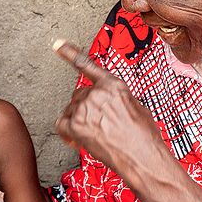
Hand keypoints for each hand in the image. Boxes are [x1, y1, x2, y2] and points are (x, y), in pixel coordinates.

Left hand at [51, 40, 165, 178]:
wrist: (142, 157)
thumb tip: (108, 103)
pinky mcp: (76, 125)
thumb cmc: (144, 137)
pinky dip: (67, 133)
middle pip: (80, 95)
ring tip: (98, 135)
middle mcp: (97, 92)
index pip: (88, 66)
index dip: (70, 53)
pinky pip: (61, 124)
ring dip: (79, 121)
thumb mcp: (136, 107)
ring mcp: (85, 108)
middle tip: (101, 125)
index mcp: (113, 85)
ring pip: (72, 110)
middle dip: (87, 109)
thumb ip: (116, 98)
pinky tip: (78, 139)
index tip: (57, 44)